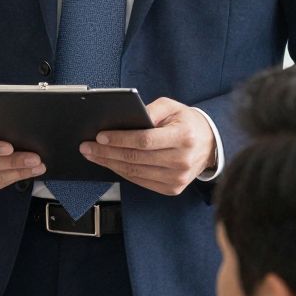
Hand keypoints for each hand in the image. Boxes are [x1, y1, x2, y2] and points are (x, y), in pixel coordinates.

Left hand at [80, 97, 215, 194]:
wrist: (208, 145)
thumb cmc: (187, 123)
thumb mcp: (172, 107)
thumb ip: (150, 109)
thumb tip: (125, 118)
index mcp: (184, 137)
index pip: (145, 140)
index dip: (120, 139)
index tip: (100, 136)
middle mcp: (182, 160)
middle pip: (136, 158)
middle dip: (106, 152)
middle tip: (87, 147)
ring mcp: (177, 178)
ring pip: (135, 172)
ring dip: (110, 164)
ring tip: (93, 155)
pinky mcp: (172, 188)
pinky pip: (140, 181)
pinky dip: (122, 172)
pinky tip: (110, 164)